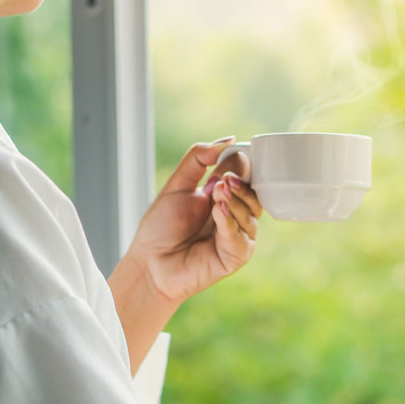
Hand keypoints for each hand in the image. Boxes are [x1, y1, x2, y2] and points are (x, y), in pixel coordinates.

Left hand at [127, 138, 261, 304]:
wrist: (150, 263)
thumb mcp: (177, 185)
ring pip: (252, 214)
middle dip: (241, 185)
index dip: (243, 167)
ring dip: (236, 201)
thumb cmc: (160, 229)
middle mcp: (233, 216)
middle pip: (254, 195)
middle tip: (223, 180)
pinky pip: (242, 237)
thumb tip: (230, 140)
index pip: (245, 177)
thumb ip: (198, 159)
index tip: (232, 158)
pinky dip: (231, 222)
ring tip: (217, 194)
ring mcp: (237, 236)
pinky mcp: (236, 256)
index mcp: (221, 197)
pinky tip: (218, 212)